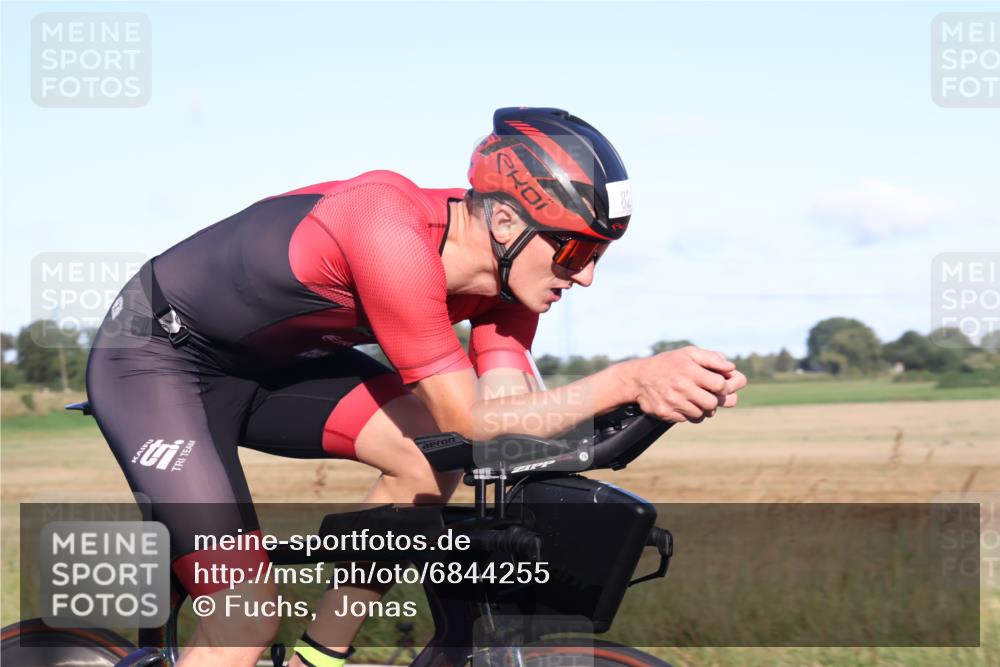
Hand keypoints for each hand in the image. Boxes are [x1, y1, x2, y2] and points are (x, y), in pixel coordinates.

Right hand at [621, 346, 745, 422]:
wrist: (638, 378)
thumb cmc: (668, 364)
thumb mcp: (688, 353)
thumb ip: (712, 358)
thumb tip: (732, 368)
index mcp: (690, 370)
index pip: (721, 385)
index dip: (724, 386)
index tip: (719, 385)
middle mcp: (682, 387)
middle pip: (713, 403)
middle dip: (714, 399)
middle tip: (709, 394)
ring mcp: (673, 402)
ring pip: (702, 414)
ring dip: (703, 408)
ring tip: (695, 399)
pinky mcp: (666, 413)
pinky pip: (689, 420)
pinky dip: (690, 414)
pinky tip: (684, 404)